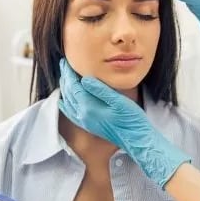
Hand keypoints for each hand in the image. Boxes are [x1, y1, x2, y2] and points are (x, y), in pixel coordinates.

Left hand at [58, 58, 190, 187]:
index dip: (69, 72)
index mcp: (89, 106)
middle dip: (65, 77)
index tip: (66, 60)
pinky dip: (65, 104)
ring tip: (65, 77)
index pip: (73, 85)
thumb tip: (85, 78)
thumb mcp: (119, 101)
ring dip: (65, 88)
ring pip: (68, 101)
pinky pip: (70, 113)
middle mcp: (83, 114)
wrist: (136, 140)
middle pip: (68, 92)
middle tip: (63, 64)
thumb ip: (100, 90)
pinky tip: (64, 101)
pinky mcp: (88, 125)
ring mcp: (84, 121)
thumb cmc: (131, 119)